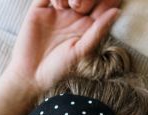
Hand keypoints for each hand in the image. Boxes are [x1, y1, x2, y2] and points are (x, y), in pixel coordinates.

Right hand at [2, 0, 120, 96]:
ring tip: (66, 6)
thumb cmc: (59, 68)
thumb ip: (98, 31)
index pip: (103, 5)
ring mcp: (58, 10)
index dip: (108, 0)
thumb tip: (117, 12)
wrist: (30, 74)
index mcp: (89, 26)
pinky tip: (57, 4)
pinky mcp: (40, 8)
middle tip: (78, 6)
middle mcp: (75, 16)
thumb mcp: (81, 51)